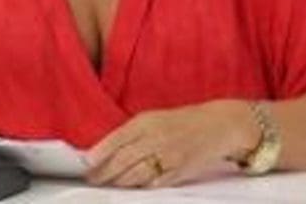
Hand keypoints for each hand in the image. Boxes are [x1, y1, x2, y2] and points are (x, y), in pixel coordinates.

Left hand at [84, 100, 257, 187]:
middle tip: (94, 178)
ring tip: (110, 183)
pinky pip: (156, 182)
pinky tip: (134, 187)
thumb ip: (132, 133)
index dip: (99, 153)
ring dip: (120, 181)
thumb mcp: (154, 119)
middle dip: (105, 172)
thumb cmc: (183, 121)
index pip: (116, 139)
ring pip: (137, 174)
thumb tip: (106, 149)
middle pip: (124, 160)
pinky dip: (143, 186)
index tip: (87, 163)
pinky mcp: (180, 171)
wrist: (218, 125)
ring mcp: (169, 156)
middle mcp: (156, 138)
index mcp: (147, 122)